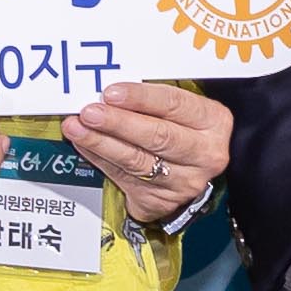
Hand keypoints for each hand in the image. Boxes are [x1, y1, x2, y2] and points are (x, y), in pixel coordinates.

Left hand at [64, 79, 232, 225]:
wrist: (193, 170)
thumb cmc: (183, 128)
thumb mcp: (182, 109)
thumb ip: (153, 99)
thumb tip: (108, 89)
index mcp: (214, 121)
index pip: (175, 105)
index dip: (141, 98)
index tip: (111, 92)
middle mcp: (204, 154)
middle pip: (157, 136)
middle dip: (117, 123)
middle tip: (89, 112)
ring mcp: (185, 181)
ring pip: (137, 161)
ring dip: (101, 143)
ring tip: (77, 128)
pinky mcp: (163, 200)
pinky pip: (125, 179)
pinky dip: (100, 160)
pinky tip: (85, 145)